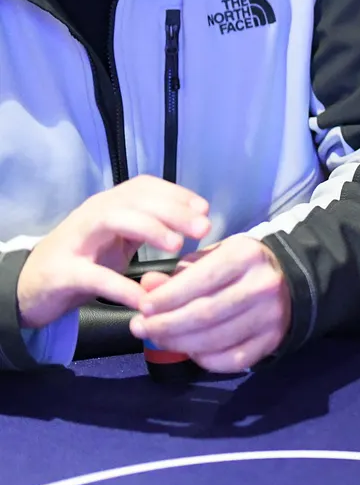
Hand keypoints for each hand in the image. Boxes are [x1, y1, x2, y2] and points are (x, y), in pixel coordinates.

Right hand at [15, 176, 210, 328]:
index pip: (144, 186)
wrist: (30, 288)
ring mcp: (75, 241)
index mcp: (108, 205)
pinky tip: (144, 297)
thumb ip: (149, 228)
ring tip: (176, 246)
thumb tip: (195, 222)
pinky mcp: (62, 273)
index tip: (204, 209)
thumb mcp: (119, 240)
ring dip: (149, 229)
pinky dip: (121, 286)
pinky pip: (94, 275)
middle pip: (134, 199)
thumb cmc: (85, 262)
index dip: (177, 194)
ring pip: (113, 220)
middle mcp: (92, 215)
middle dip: (173, 210)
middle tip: (203, 228)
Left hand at [128, 235, 290, 372]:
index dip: (167, 298)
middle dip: (166, 324)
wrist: (289, 280)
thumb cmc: (240, 266)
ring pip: (215, 340)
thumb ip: (179, 272)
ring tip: (158, 339)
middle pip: (205, 314)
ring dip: (179, 344)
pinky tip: (189, 351)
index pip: (200, 281)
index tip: (143, 307)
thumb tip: (147, 286)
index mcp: (246, 256)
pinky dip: (204, 359)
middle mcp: (263, 285)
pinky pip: (231, 359)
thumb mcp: (212, 257)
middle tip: (141, 328)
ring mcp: (270, 315)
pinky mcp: (272, 340)